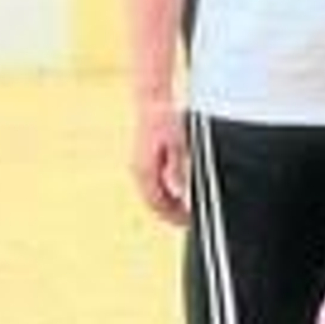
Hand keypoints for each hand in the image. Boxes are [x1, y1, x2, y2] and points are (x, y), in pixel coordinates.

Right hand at [131, 98, 190, 225]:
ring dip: (166, 203)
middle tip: (187, 218)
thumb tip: (179, 193)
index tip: (186, 221)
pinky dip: (162, 191)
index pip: (157, 203)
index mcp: (145, 170)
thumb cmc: (164, 120)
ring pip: (151, 194)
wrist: (152, 102)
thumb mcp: (178, 145)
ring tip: (183, 208)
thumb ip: (177, 170)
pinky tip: (174, 191)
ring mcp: (137, 166)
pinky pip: (150, 184)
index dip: (172, 215)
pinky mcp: (141, 161)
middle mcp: (138, 170)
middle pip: (153, 202)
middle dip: (170, 212)